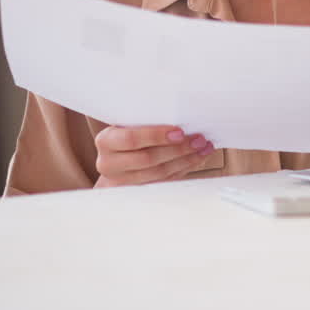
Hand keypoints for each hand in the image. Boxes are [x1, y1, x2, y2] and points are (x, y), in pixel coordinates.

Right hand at [93, 125, 214, 187]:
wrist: (113, 162)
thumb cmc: (125, 136)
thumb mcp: (127, 124)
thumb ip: (145, 120)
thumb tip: (180, 116)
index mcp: (106, 141)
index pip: (131, 139)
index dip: (156, 136)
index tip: (179, 132)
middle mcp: (109, 164)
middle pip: (148, 159)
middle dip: (178, 149)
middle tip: (199, 140)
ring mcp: (122, 182)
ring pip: (159, 173)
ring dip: (186, 160)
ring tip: (203, 148)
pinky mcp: (136, 193)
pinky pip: (164, 182)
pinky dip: (183, 169)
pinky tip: (196, 159)